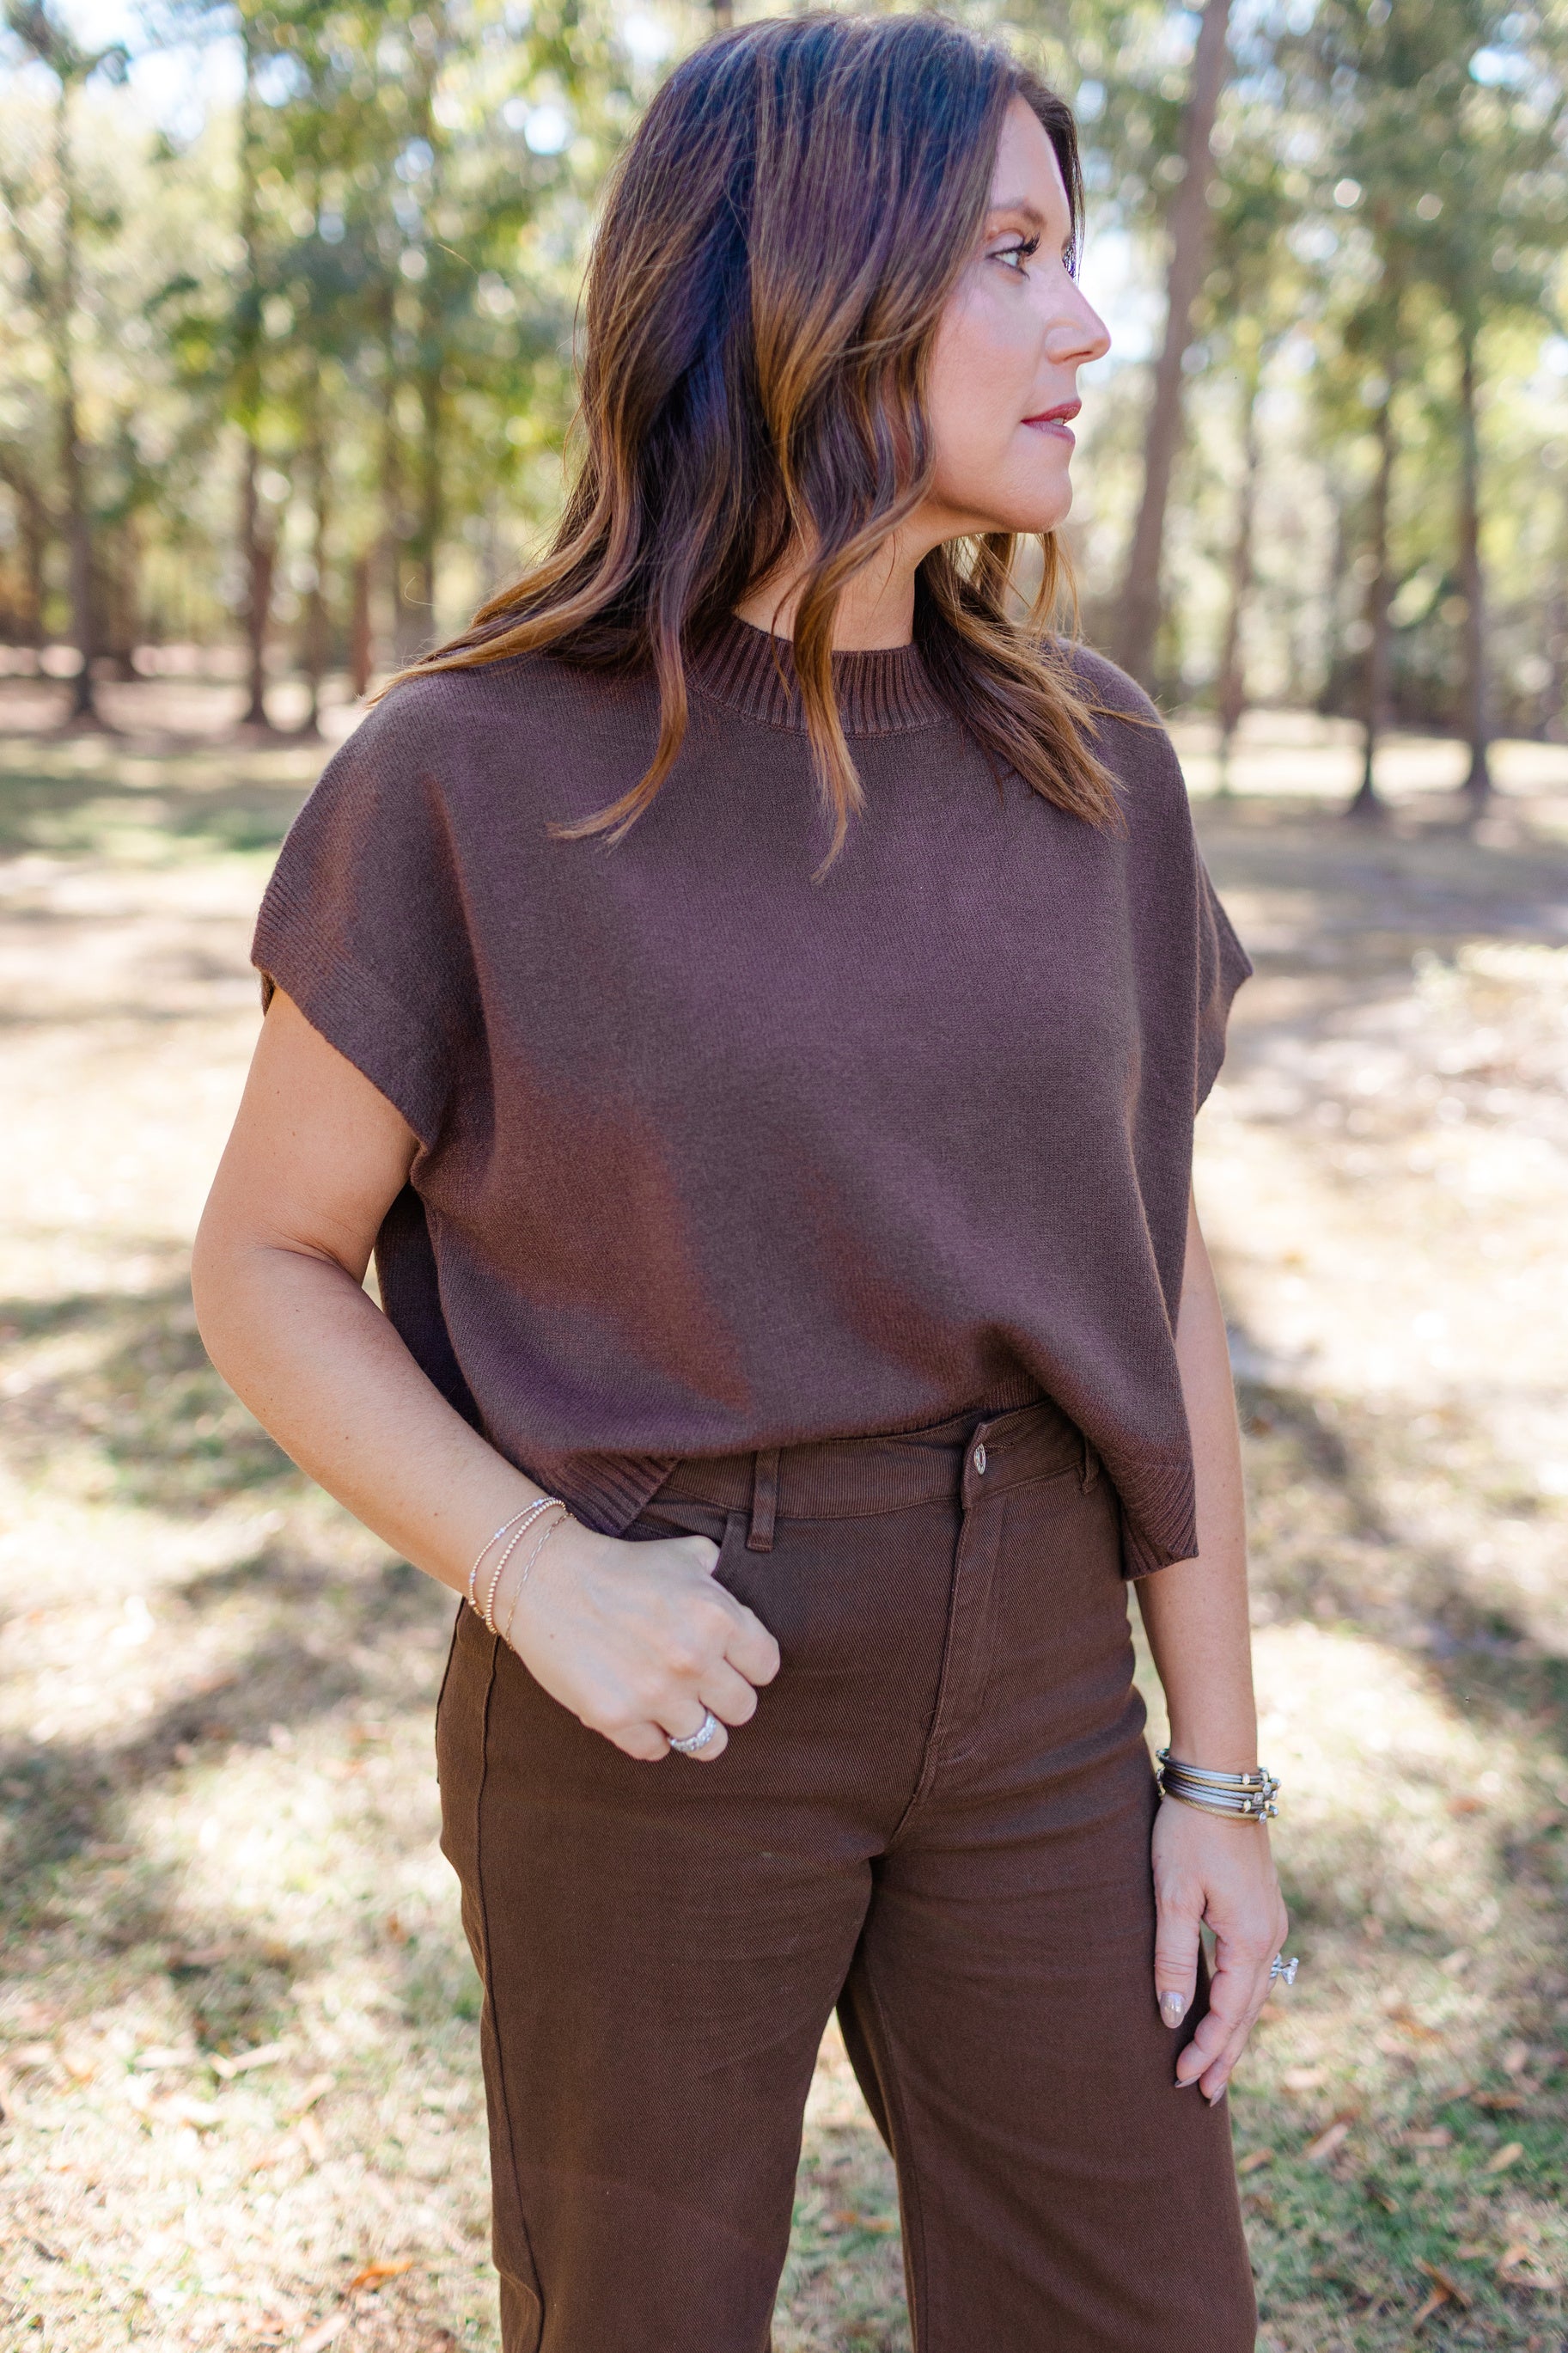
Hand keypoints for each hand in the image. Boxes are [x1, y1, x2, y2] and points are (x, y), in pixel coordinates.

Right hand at [497, 1516, 780, 1762]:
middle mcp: (694, 1659)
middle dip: (722, 1699)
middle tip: (699, 1687)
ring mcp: (656, 1694)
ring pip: (707, 1743)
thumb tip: (734, 1592)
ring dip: (691, 1726)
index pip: (766, 1668)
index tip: (729, 1663)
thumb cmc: (619, 1566)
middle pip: (743, 1710)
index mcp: (718, 1617)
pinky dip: (648, 1736)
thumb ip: (718, 1575)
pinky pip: (655, 1750)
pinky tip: (636, 1711)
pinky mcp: (617, 1719)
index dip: (748, 1666)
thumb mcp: (682, 1555)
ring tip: (672, 1709)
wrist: (546, 1579)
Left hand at [1152, 1796, 1288, 2101]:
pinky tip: (1225, 2011)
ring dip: (1233, 2030)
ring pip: (1254, 1993)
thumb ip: (1173, 1957)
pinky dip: (1239, 2000)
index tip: (1182, 2081)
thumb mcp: (1172, 1894)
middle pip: (1248, 2012)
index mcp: (1251, 1937)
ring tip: (1214, 2067)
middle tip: (1203, 2096)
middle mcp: (1271, 1934)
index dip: (1206, 2049)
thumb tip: (1173, 2016)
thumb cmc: (1190, 1832)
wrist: (1220, 1778)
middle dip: (1225, 2054)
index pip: (1229, 2012)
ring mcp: (1270, 1920)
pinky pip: (1253, 1970)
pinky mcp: (1261, 1908)